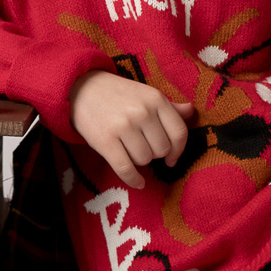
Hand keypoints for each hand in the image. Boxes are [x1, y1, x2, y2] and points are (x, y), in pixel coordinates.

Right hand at [69, 70, 193, 189]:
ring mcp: (123, 126)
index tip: (171, 158)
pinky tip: (137, 182)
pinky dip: (133, 179)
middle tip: (141, 146)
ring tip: (128, 149)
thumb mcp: (144, 94)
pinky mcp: (105, 141)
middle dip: (154, 153)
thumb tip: (191, 112)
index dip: (178, 150)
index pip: (179, 133)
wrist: (79, 88)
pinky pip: (126, 169)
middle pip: (161, 150)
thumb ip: (169, 105)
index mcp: (155, 99)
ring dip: (139, 160)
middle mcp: (142, 112)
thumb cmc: (116, 94)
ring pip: (144, 160)